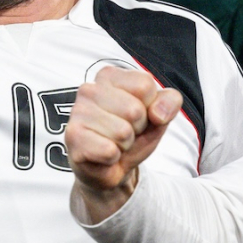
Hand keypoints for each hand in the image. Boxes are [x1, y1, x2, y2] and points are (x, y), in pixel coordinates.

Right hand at [67, 67, 182, 218]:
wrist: (112, 167)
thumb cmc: (133, 134)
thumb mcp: (159, 115)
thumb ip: (170, 102)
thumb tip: (157, 114)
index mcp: (109, 76)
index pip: (145, 85)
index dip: (149, 107)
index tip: (137, 116)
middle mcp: (89, 89)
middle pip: (134, 110)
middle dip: (137, 128)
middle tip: (124, 133)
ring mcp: (77, 112)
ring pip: (123, 132)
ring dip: (124, 144)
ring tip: (113, 143)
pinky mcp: (72, 138)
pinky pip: (109, 151)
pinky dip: (112, 158)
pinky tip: (102, 155)